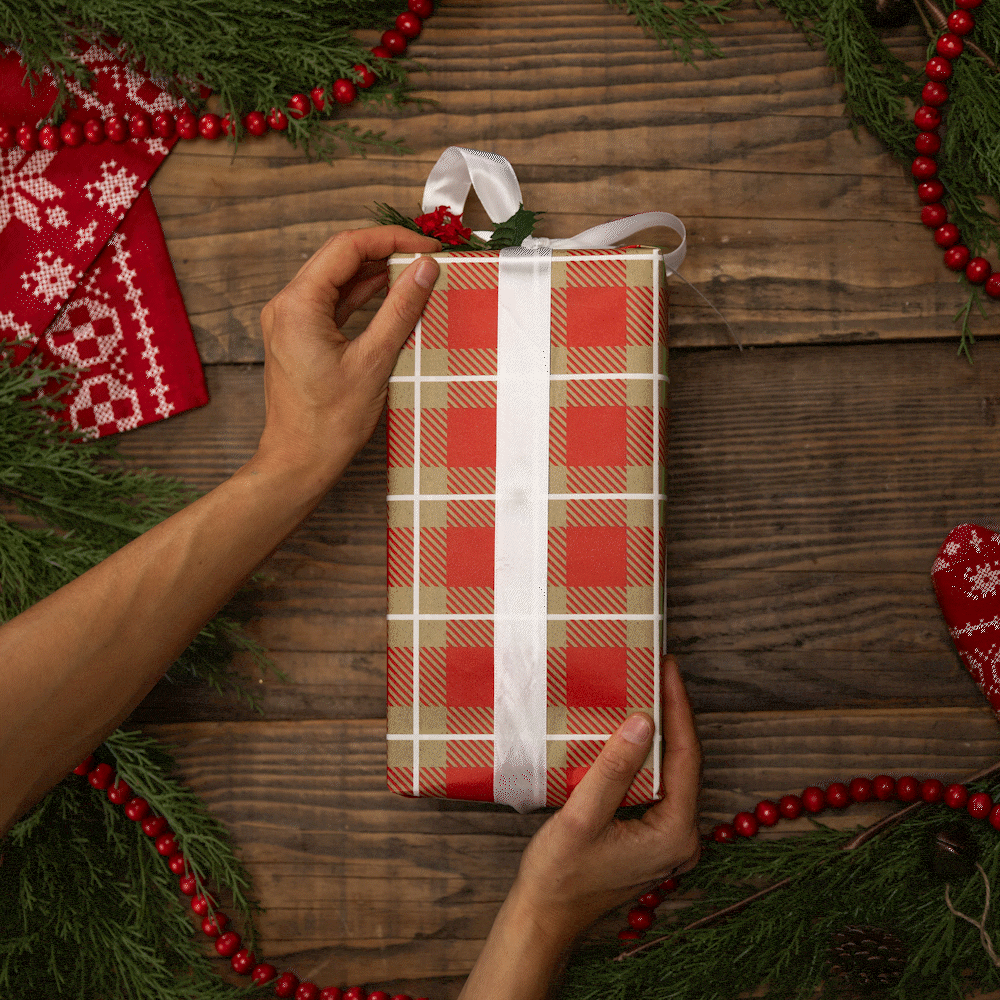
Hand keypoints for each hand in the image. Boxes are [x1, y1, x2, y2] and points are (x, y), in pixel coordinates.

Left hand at [254, 225, 439, 482]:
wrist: (300, 461)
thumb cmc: (330, 422)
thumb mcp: (374, 361)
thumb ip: (401, 309)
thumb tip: (425, 270)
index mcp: (297, 304)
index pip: (347, 247)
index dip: (391, 240)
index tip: (427, 249)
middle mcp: (286, 305)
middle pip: (339, 257)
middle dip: (384, 252)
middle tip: (425, 259)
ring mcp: (289, 321)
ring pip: (336, 278)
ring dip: (374, 273)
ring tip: (415, 275)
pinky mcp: (298, 336)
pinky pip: (332, 302)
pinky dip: (361, 296)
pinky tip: (390, 295)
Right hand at [459, 657, 700, 999]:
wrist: (545, 918)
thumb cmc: (558, 874)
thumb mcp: (582, 817)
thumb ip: (614, 769)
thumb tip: (643, 721)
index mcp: (674, 834)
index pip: (685, 757)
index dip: (678, 708)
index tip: (668, 668)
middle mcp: (682, 838)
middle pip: (684, 763)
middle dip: (672, 716)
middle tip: (658, 671)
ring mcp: (669, 841)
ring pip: (672, 774)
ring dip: (660, 734)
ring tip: (649, 691)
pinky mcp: (652, 840)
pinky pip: (657, 787)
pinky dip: (647, 757)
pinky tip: (632, 734)